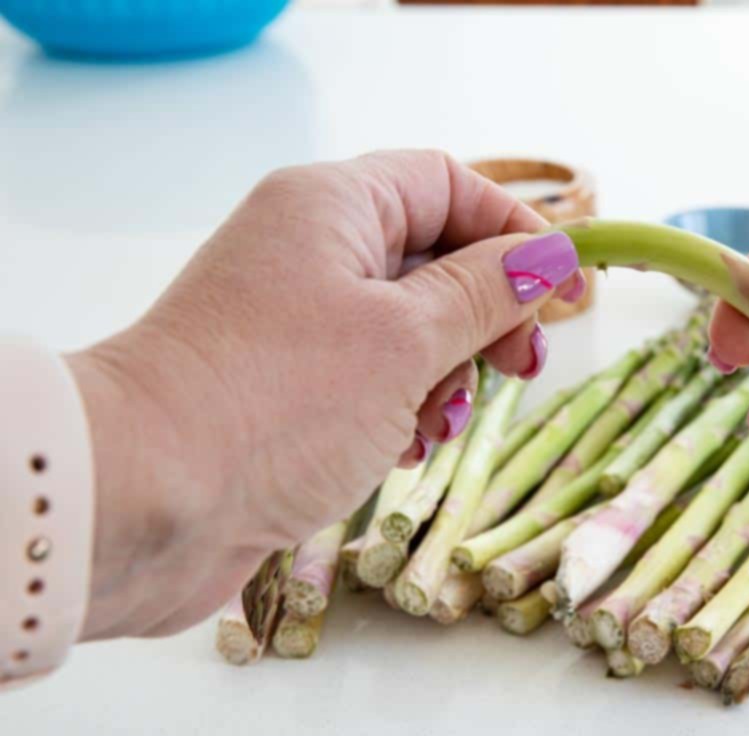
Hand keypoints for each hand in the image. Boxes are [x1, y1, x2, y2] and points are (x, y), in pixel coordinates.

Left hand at [66, 150, 582, 638]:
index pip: (448, 185)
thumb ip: (486, 292)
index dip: (516, 232)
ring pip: (409, 326)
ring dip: (448, 371)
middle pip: (434, 258)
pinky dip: (405, 407)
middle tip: (522, 367)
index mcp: (333, 207)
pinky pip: (373, 377)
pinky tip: (407, 447)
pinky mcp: (286, 386)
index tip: (566, 291)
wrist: (145, 500)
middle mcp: (310, 251)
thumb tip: (550, 254)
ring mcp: (294, 321)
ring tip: (441, 420)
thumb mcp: (405, 338)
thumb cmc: (278, 400)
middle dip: (488, 314)